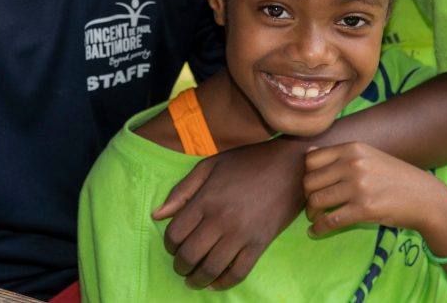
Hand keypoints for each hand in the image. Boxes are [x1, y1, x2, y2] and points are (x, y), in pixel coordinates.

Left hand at [152, 139, 306, 288]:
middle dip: (180, 266)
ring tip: (194, 280)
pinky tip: (216, 283)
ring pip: (211, 268)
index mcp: (206, 199)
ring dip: (198, 279)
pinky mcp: (260, 244)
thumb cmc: (248, 162)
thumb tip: (157, 215)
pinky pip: (238, 272)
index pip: (175, 233)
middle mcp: (220, 219)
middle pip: (190, 255)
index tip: (173, 246)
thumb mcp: (210, 166)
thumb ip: (182, 190)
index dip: (169, 245)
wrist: (289, 166)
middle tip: (181, 266)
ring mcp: (241, 234)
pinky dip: (224, 283)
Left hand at [303, 141, 445, 236]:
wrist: (425, 197)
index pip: (311, 160)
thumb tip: (308, 153)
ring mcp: (359, 186)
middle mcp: (353, 164)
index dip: (307, 175)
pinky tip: (315, 232)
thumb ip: (340, 155)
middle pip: (310, 181)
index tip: (314, 186)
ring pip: (317, 201)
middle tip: (314, 205)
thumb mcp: (369, 156)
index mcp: (353, 149)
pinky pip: (330, 220)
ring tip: (316, 218)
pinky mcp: (364, 209)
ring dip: (311, 213)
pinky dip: (319, 229)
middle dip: (308, 196)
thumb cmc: (396, 177)